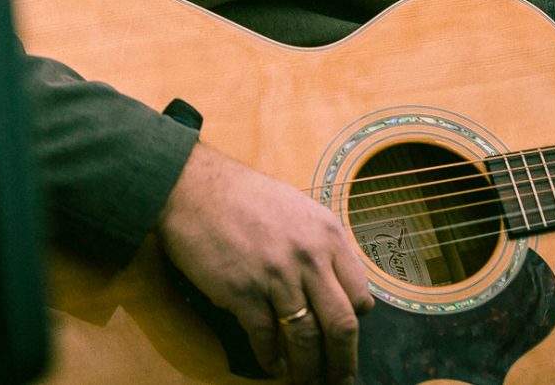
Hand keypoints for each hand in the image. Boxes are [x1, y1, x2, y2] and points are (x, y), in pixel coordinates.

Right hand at [155, 141, 372, 384]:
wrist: (194, 189)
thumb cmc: (245, 197)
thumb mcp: (299, 209)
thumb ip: (319, 245)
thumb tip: (332, 283)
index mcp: (328, 235)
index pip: (360, 293)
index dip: (356, 321)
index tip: (349, 335)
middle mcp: (309, 257)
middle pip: (341, 324)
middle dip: (343, 361)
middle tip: (341, 380)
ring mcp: (277, 277)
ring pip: (305, 338)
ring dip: (308, 369)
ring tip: (307, 382)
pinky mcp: (243, 293)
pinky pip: (266, 337)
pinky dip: (270, 359)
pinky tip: (273, 367)